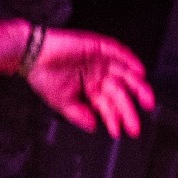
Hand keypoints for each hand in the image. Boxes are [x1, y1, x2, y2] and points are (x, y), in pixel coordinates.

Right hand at [25, 28, 153, 138]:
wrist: (32, 55)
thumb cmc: (43, 76)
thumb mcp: (61, 103)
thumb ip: (79, 115)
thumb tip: (93, 127)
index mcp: (89, 88)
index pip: (108, 106)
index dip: (114, 119)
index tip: (119, 131)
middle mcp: (97, 75)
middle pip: (120, 93)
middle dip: (128, 110)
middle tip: (134, 124)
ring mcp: (100, 62)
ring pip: (124, 74)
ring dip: (137, 87)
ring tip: (145, 100)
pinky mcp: (98, 47)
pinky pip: (118, 53)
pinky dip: (129, 61)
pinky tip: (138, 72)